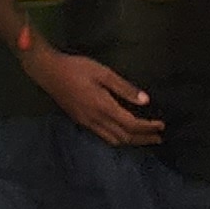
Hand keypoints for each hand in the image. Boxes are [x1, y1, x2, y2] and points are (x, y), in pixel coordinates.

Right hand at [25, 47, 163, 147]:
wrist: (48, 72)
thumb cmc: (76, 67)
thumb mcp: (103, 73)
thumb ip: (124, 88)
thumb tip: (145, 101)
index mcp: (103, 107)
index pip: (131, 124)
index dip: (148, 127)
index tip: (161, 126)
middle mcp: (96, 120)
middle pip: (124, 137)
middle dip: (143, 138)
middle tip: (159, 138)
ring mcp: (87, 123)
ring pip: (113, 140)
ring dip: (131, 141)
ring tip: (144, 138)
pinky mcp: (81, 121)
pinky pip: (103, 136)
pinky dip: (118, 138)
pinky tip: (122, 133)